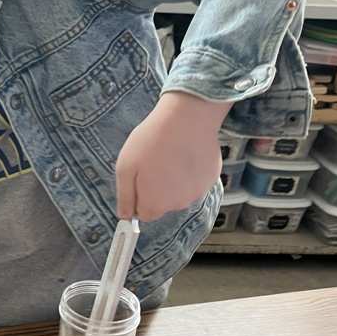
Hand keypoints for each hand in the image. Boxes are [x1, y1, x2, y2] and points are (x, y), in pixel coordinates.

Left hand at [116, 92, 228, 221]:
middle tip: (155, 163)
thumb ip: (125, 196)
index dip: (139, 198)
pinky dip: (190, 172)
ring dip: (174, 181)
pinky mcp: (212, 178)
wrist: (187, 118)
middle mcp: (178, 204)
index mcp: (156, 204)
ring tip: (171, 156)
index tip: (139, 179)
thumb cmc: (151, 141)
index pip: (144, 214)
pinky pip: (196, 180)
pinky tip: (187, 153)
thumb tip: (124, 217)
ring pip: (180, 192)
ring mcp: (198, 192)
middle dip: (157, 189)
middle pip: (163, 204)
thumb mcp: (125, 167)